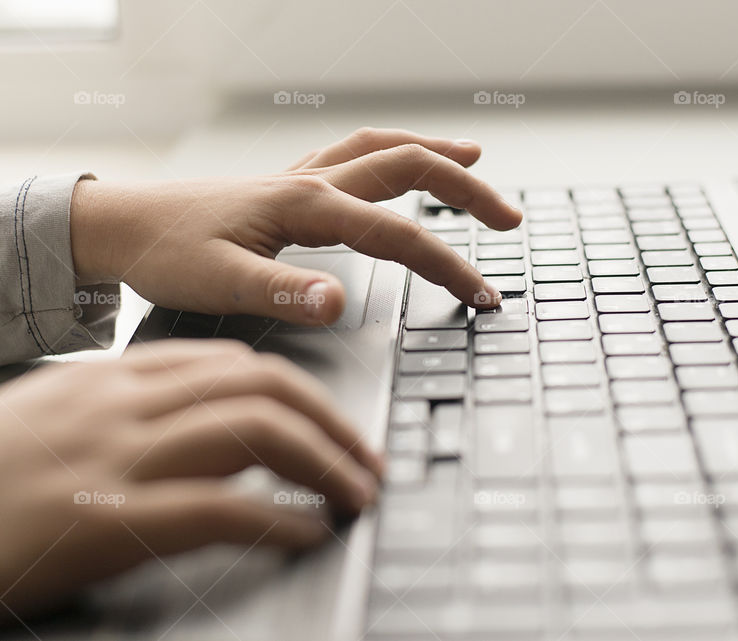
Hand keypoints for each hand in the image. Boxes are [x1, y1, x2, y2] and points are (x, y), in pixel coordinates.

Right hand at [0, 340, 381, 617]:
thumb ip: (129, 408)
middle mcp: (121, 404)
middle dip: (331, 420)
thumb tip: (205, 421)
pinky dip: (277, 520)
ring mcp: (114, 459)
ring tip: (356, 493)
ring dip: (324, 462)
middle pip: (261, 385)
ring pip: (254, 432)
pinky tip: (305, 533)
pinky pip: (219, 509)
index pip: (232, 363)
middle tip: (366, 459)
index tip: (331, 420)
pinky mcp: (104, 523)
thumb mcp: (58, 419)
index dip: (299, 390)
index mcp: (112, 378)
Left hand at [70, 128, 522, 324]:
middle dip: (468, 191)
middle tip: (508, 220)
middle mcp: (313, 182)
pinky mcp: (291, 185)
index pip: (400, 235)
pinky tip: (399, 164)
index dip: (450, 266)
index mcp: (306, 206)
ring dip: (436, 154)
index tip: (483, 296)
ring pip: (386, 150)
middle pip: (411, 167)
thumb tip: (338, 303)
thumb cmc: (165, 252)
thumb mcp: (217, 282)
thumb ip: (280, 292)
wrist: (121, 224)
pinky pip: (358, 155)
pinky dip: (394, 154)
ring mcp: (303, 178)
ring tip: (476, 160)